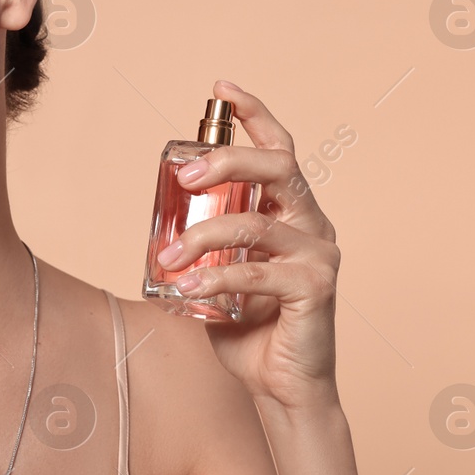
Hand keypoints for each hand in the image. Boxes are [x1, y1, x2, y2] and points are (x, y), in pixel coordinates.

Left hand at [153, 80, 340, 412]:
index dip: (255, 114)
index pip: (280, 150)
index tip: (221, 87)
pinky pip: (256, 272)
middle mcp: (312, 225)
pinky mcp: (316, 288)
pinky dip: (214, 279)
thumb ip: (201, 248)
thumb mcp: (216, 276)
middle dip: (225, 160)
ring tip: (166, 257)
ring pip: (254, 224)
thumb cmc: (249, 331)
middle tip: (182, 174)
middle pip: (277, 168)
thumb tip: (155, 228)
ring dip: (200, 237)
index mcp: (291, 214)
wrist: (280, 387)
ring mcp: (319, 255)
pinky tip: (184, 289)